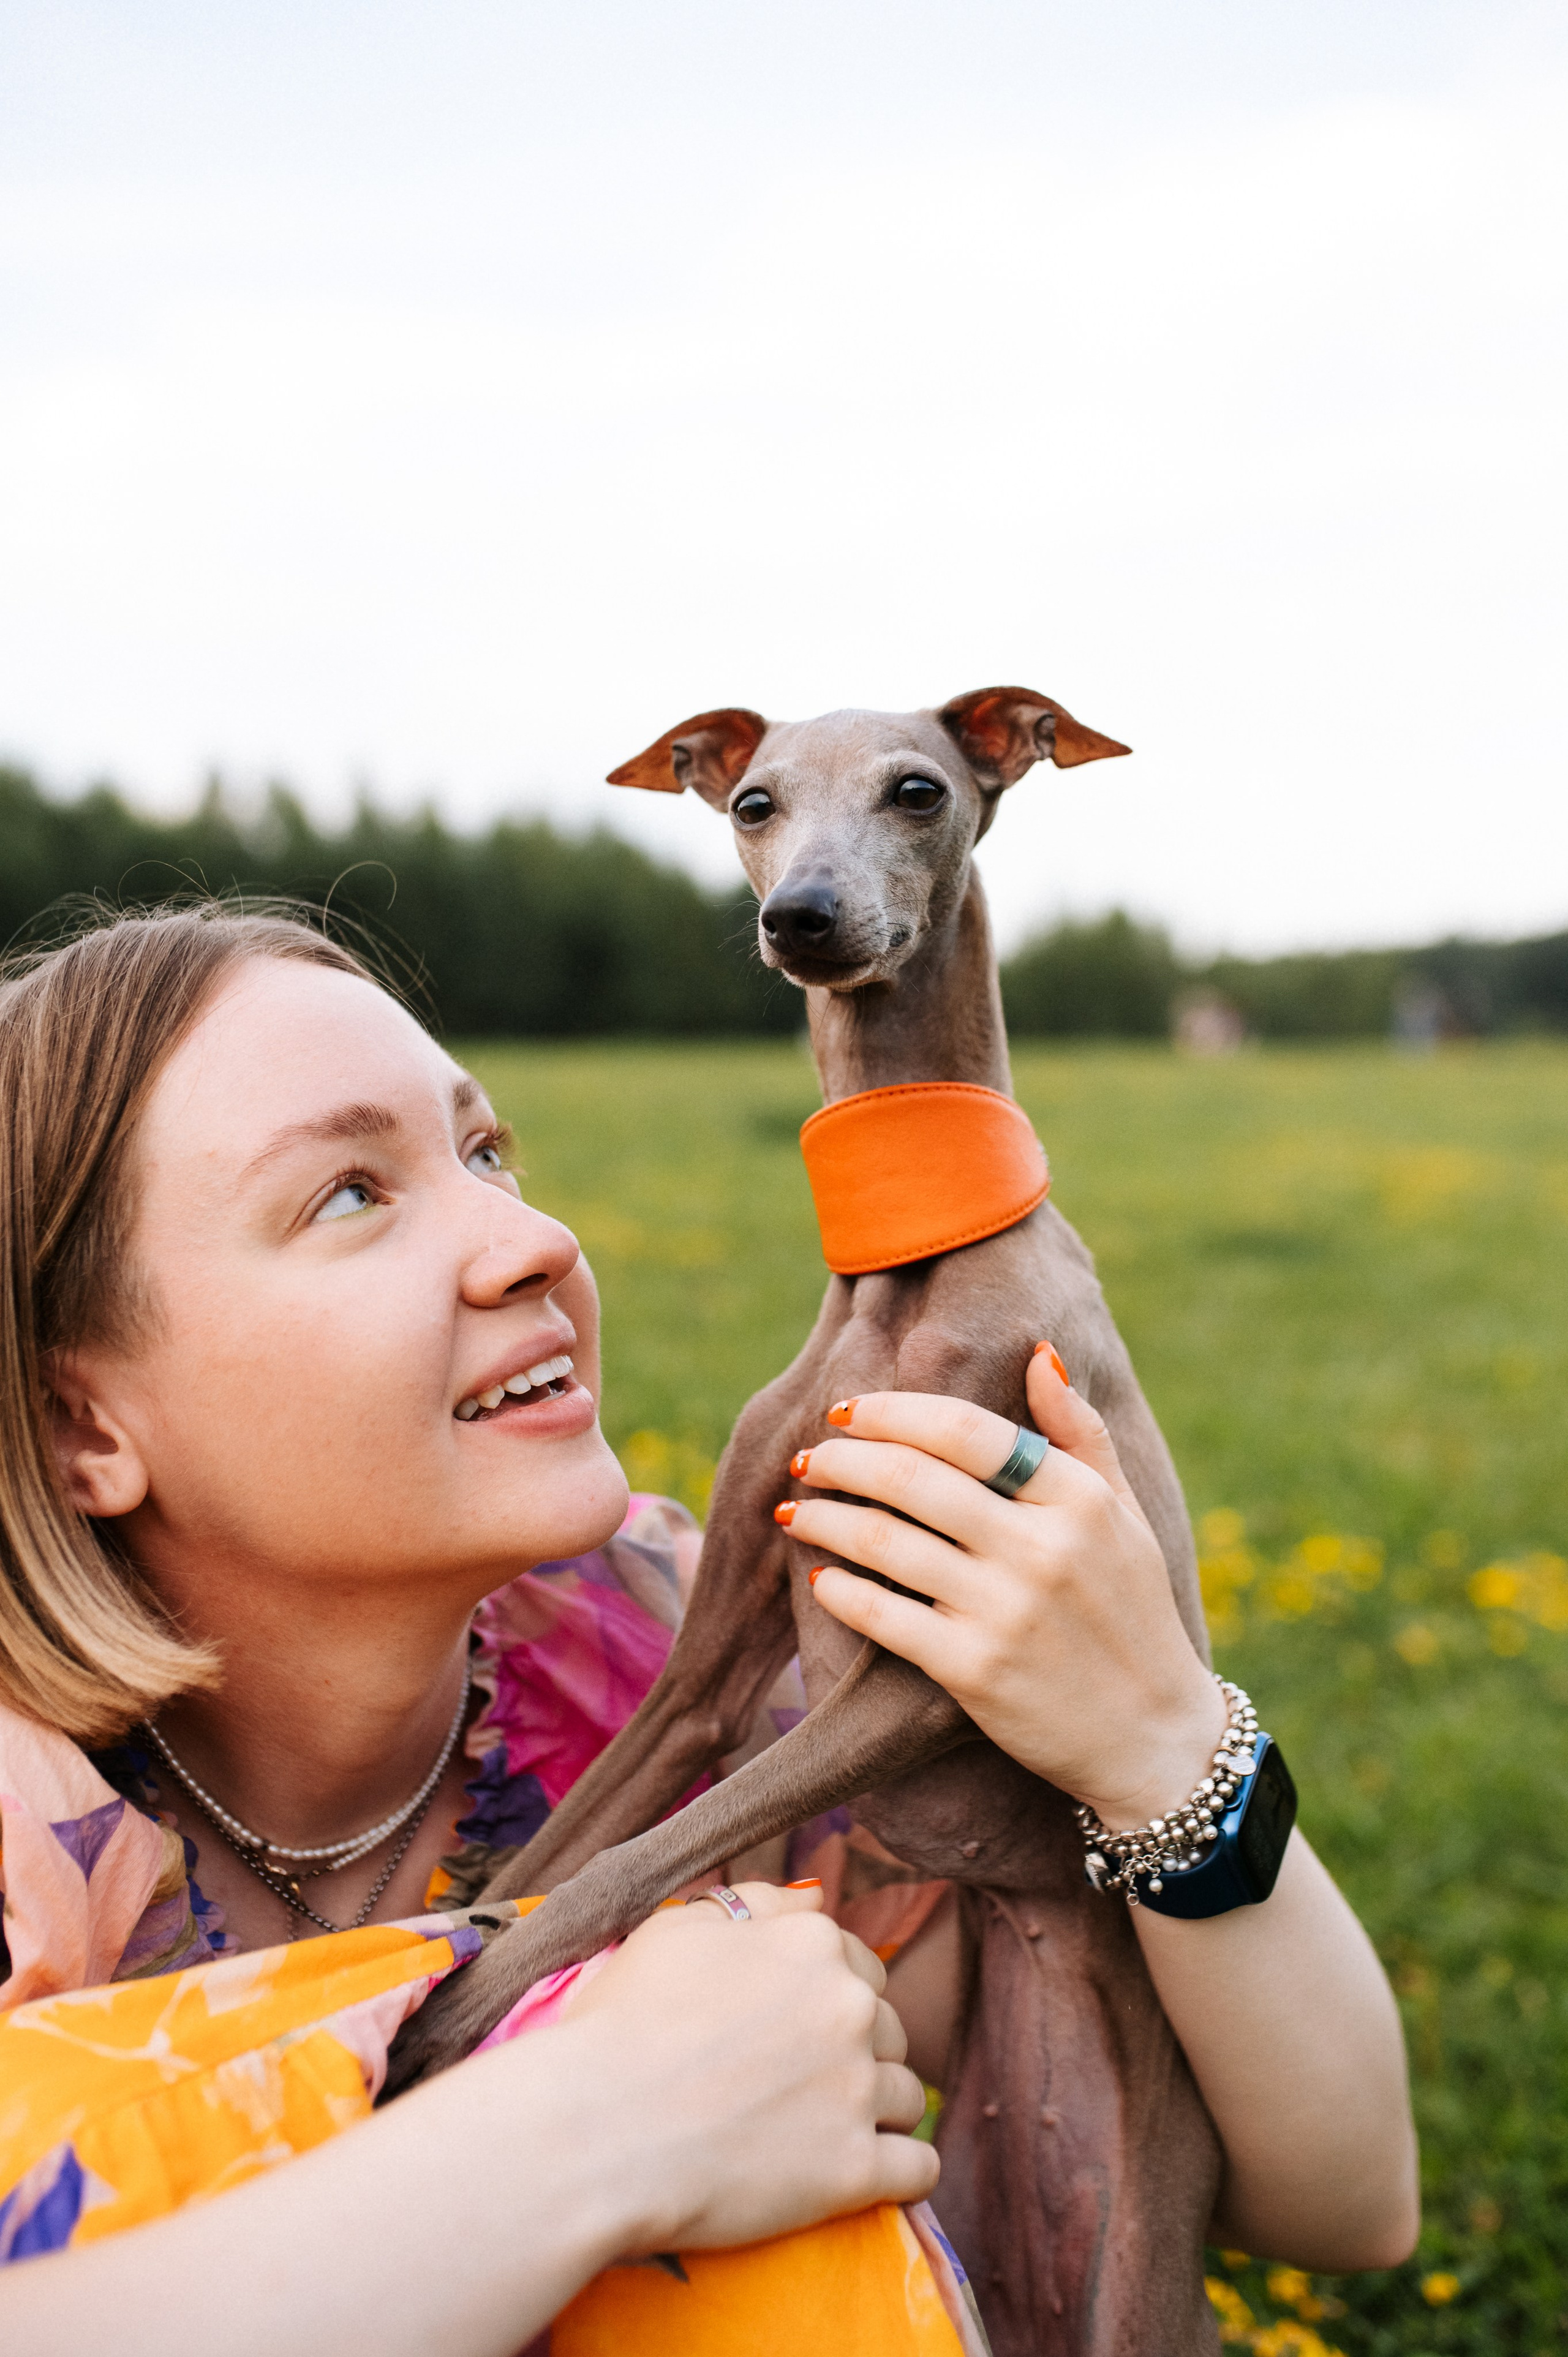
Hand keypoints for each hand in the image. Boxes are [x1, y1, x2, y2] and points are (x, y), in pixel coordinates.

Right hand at [563, 1880, 935, 2251]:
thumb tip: (815, 1899)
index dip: (825, 1997)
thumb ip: (754, 1904)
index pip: (858, 1965)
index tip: (791, 2029)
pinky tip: (865, 2175)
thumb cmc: (621, 2026)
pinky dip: (900, 2173)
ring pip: (905, 2095)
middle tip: (796, 2084)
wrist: (597, 2130)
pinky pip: (920, 2169)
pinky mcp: (855, 2171)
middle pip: (889, 2028)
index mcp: (812, 1944)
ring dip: (875, 2111)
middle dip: (855, 2052)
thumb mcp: (675, 1931)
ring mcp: (858, 2089)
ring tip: (818, 2132)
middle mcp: (850, 2007)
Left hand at [784, 1348, 1225, 1827]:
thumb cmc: (1134, 1614)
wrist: (1156, 1740)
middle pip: (913, 1478)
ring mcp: (1005, 1611)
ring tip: (795, 1510)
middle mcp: (1042, 1548)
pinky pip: (885, 1616)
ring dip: (826, 1518)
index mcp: (1078, 1499)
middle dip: (844, 1459)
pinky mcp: (974, 1672)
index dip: (894, 1412)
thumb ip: (1080, 1433)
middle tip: (808, 1457)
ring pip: (886, 1542)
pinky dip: (841, 1591)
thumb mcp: (1126, 1515)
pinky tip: (821, 1578)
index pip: (966, 1432)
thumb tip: (1037, 1354)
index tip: (849, 1411)